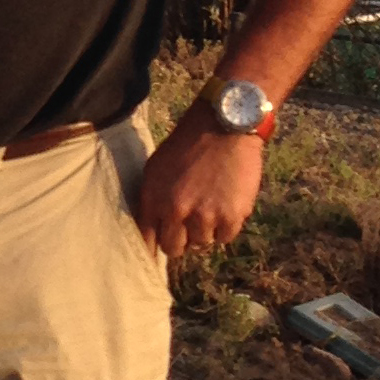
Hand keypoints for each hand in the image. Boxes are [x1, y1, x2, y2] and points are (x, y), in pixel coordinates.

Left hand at [134, 98, 265, 260]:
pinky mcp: (231, 217)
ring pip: (201, 244)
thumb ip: (152, 199)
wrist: (223, 127)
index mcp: (154, 199)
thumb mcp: (156, 168)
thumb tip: (151, 228)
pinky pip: (225, 238)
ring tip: (209, 205)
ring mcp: (205, 216)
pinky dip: (226, 226)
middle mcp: (177, 212)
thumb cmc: (187, 145)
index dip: (153, 248)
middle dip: (180, 240)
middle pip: (174, 249)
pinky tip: (225, 204)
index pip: (147, 240)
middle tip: (188, 225)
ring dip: (204, 230)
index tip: (156, 253)